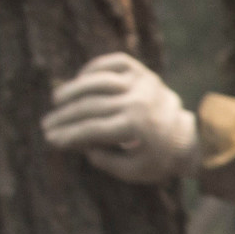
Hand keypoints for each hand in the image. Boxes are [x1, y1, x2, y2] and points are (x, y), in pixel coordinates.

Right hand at [40, 53, 199, 182]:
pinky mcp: (143, 72)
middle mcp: (139, 102)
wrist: (188, 137)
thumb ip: (106, 162)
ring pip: (98, 81)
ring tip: (56, 100)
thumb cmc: (156, 158)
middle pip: (90, 106)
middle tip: (46, 125)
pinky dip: (94, 68)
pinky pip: (114, 62)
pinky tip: (79, 80)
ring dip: (73, 89)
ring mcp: (142, 83)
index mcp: (137, 127)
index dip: (68, 135)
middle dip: (64, 117)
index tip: (51, 140)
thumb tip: (81, 145)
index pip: (92, 130)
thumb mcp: (134, 171)